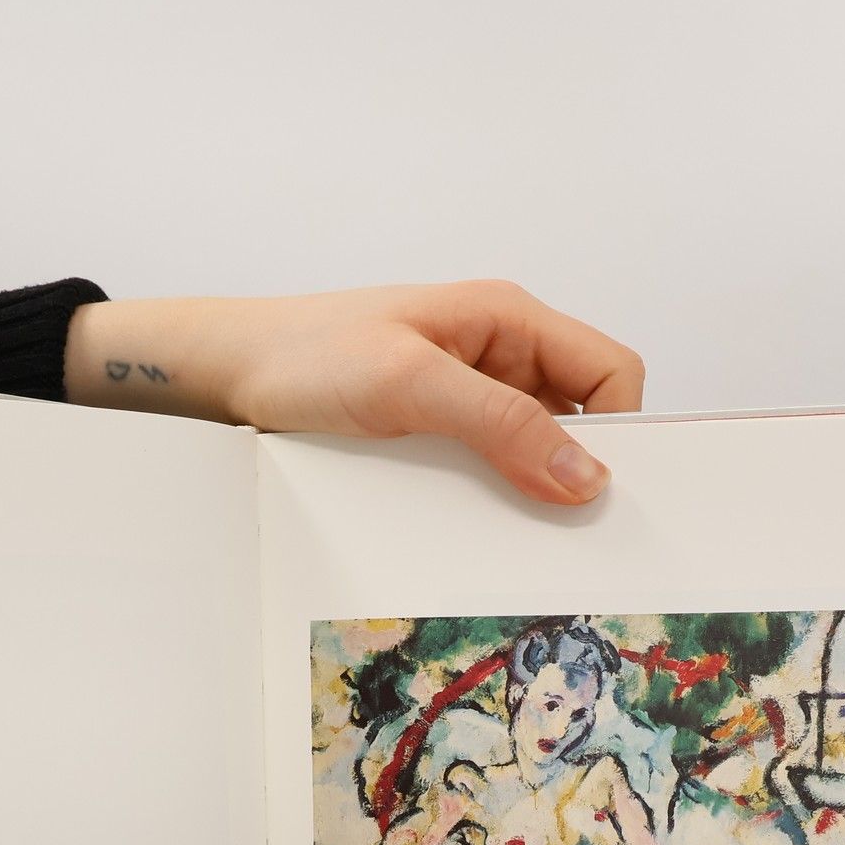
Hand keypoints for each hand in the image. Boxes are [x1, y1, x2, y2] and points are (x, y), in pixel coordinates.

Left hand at [64, 282, 643, 506]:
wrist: (222, 376)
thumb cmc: (304, 356)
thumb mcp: (410, 384)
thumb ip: (502, 423)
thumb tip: (587, 475)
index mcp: (509, 319)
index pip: (612, 371)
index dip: (621, 430)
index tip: (597, 489)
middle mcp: (501, 355)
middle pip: (583, 418)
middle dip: (578, 469)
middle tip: (559, 525)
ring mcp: (471, 397)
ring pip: (538, 453)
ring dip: (529, 490)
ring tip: (503, 525)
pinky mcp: (440, 435)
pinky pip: (491, 472)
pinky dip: (490, 499)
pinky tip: (466, 522)